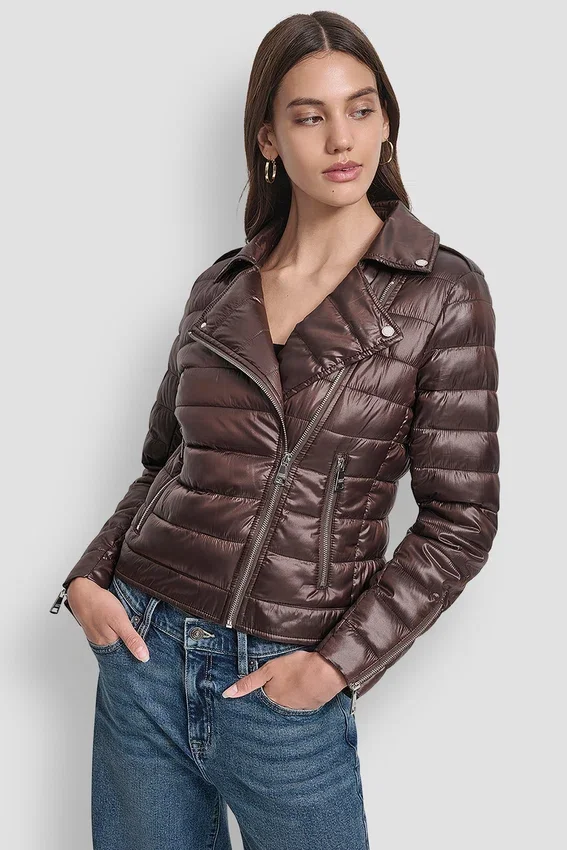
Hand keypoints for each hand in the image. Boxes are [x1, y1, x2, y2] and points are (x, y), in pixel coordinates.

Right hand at [67, 577, 149, 661]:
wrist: (82, 592)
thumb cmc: (101, 604)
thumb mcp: (120, 621)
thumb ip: (131, 639)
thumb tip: (144, 657)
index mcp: (109, 644)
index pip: (127, 655)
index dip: (138, 651)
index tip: (148, 649)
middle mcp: (102, 643)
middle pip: (121, 649)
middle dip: (132, 644)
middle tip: (142, 635)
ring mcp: (97, 635)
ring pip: (115, 641)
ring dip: (124, 637)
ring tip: (133, 630)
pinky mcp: (96, 628)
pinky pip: (109, 634)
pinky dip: (116, 631)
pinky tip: (120, 625)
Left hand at [221, 649, 346, 709]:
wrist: (327, 672)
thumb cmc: (297, 667)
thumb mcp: (269, 670)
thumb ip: (249, 682)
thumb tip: (227, 695)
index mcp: (272, 699)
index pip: (261, 701)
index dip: (261, 695)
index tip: (261, 691)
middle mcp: (284, 708)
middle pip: (275, 705)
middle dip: (275, 699)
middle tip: (279, 688)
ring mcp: (300, 709)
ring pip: (288, 705)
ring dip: (288, 698)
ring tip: (291, 687)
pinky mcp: (313, 706)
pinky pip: (303, 705)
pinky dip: (302, 698)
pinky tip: (304, 689)